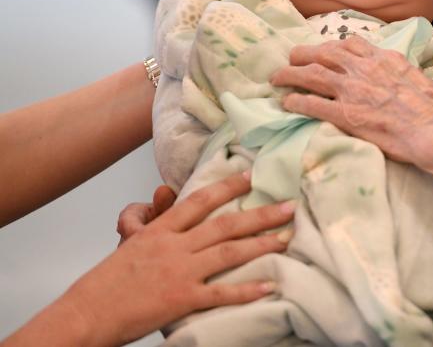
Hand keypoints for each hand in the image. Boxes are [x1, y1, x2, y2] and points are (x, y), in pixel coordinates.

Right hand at [12, 171, 295, 346]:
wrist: (84, 315)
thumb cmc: (105, 283)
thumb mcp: (129, 242)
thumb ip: (152, 217)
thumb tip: (164, 190)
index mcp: (159, 231)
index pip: (199, 201)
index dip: (227, 187)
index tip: (251, 176)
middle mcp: (173, 246)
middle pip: (224, 224)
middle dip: (260, 214)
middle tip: (290, 206)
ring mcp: (179, 272)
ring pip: (229, 252)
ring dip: (262, 243)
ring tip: (287, 237)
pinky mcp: (181, 300)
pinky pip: (221, 293)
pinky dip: (247, 290)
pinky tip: (269, 286)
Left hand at [271, 37, 432, 165]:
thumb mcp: (418, 78)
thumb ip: (401, 74)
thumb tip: (401, 79)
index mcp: (384, 59)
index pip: (351, 44)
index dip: (332, 46)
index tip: (324, 49)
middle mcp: (364, 69)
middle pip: (324, 54)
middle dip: (304, 54)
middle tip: (292, 57)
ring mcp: (352, 91)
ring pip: (311, 74)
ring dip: (291, 74)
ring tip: (278, 77)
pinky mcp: (345, 115)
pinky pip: (311, 104)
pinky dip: (295, 100)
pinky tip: (286, 103)